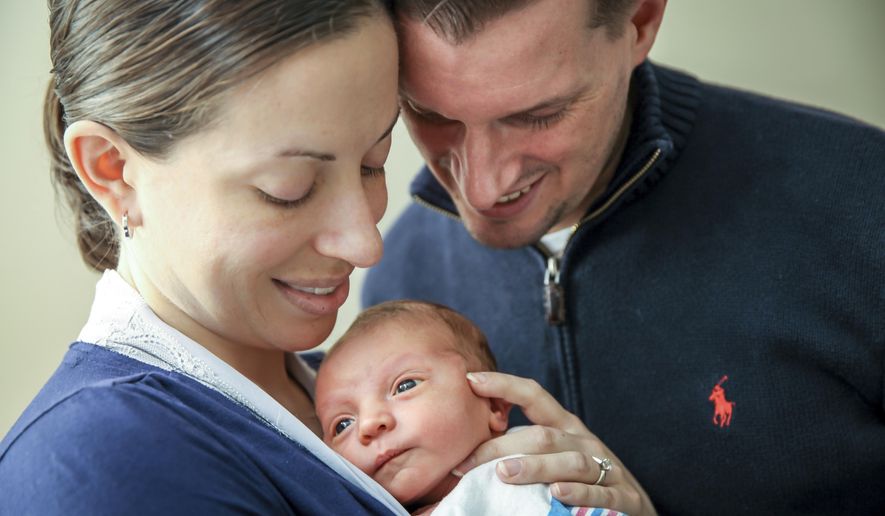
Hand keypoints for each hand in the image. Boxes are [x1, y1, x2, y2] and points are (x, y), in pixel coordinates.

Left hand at [456, 372, 656, 515]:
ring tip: (503, 473)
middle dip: (503, 446)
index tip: (471, 379)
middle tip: (468, 461)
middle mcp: (584, 442)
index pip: (533, 396)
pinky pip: (599, 492)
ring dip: (535, 467)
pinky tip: (556, 494)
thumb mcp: (556, 455)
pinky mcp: (622, 496)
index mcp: (565, 426)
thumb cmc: (582, 479)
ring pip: (569, 462)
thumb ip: (524, 447)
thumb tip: (472, 446)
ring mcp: (606, 468)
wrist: (636, 507)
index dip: (504, 384)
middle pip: (543, 436)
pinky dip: (577, 493)